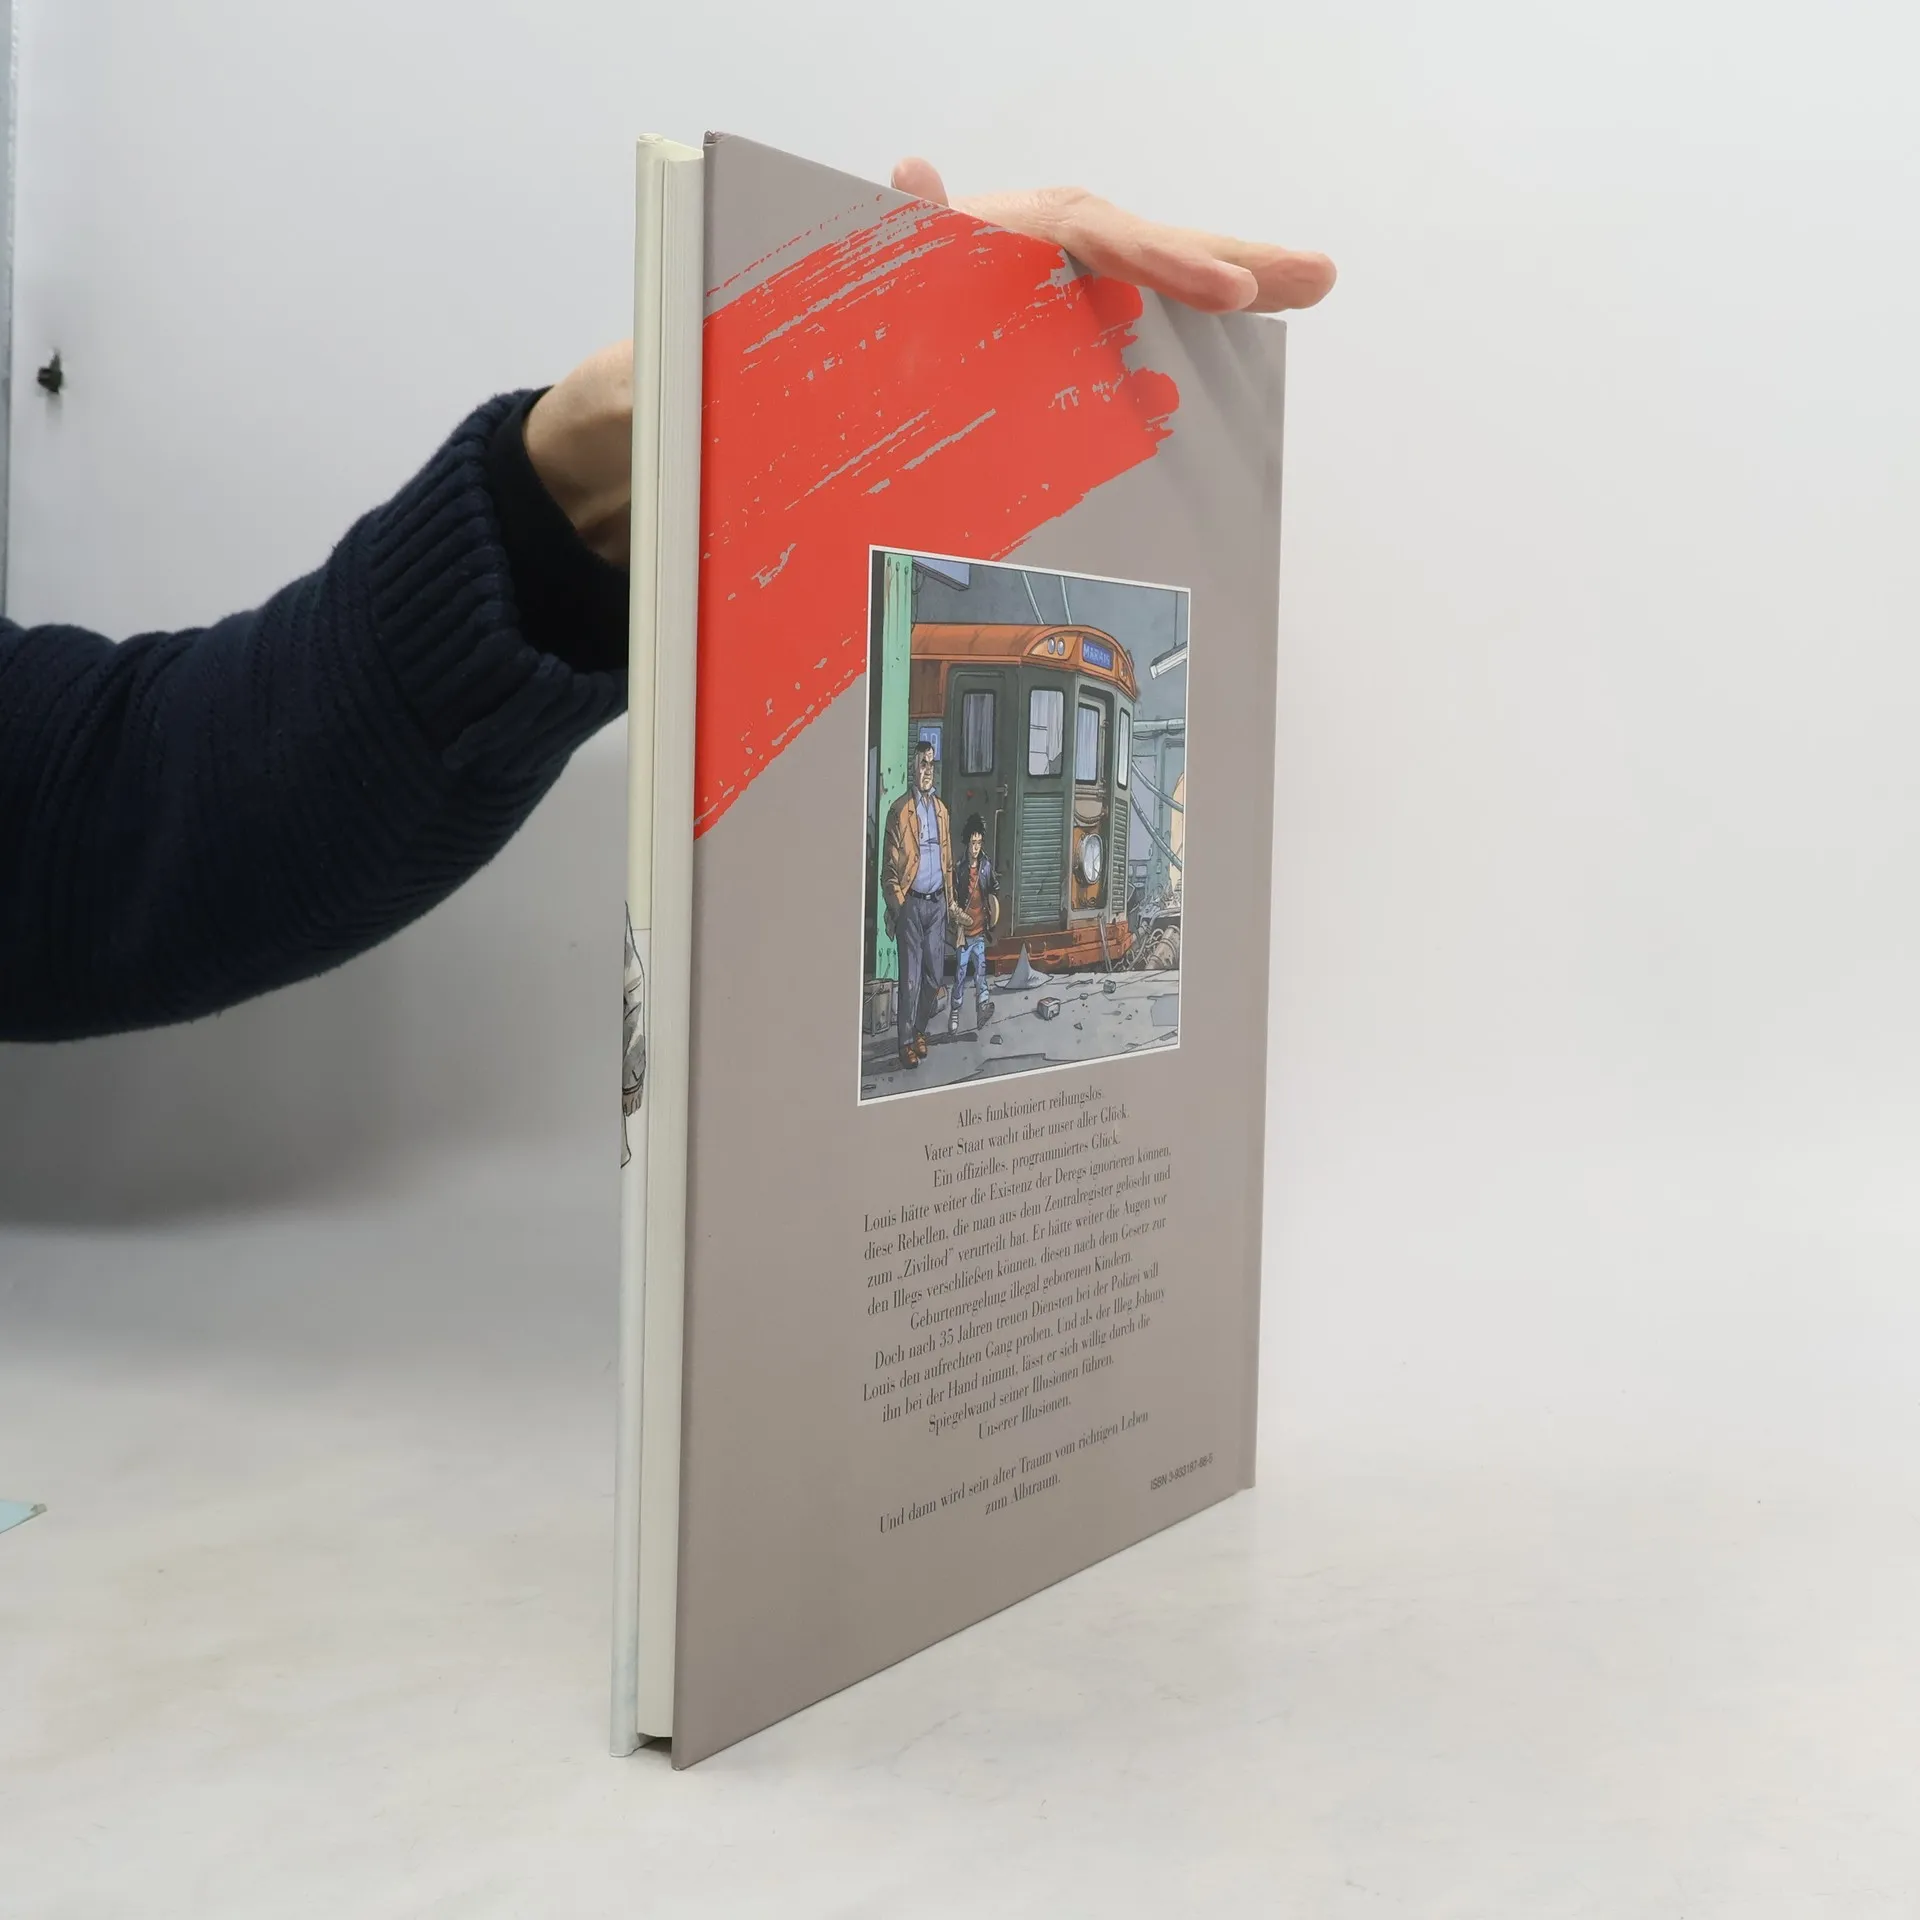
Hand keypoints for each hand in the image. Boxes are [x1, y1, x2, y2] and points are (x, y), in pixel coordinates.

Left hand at [523, 167, 1335, 564]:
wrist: (628, 462)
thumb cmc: (670, 395)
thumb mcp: (732, 338)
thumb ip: (838, 269)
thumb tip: (918, 180)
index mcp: (913, 262)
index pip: (1056, 230)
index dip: (1144, 252)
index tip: (1219, 289)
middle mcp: (947, 289)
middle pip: (1100, 250)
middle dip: (1210, 259)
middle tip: (1314, 276)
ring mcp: (957, 344)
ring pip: (1088, 311)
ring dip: (1186, 309)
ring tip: (1282, 311)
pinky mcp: (953, 404)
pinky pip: (1052, 386)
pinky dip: (1120, 386)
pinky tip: (1175, 411)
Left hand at [891, 159, 1334, 315]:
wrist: (915, 307)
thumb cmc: (920, 284)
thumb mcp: (916, 259)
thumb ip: (921, 229)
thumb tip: (912, 176)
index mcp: (1048, 225)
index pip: (1120, 243)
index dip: (1176, 267)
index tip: (1231, 293)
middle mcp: (1090, 240)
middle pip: (1175, 248)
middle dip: (1246, 262)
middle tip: (1315, 276)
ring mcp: (1107, 275)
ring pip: (1185, 276)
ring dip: (1253, 281)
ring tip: (1316, 284)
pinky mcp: (1112, 311)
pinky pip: (1168, 316)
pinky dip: (1215, 322)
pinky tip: (1262, 342)